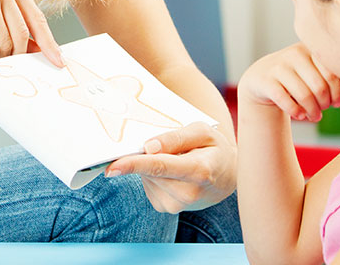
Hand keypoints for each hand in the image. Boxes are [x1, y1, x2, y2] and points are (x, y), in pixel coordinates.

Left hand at [105, 122, 236, 212]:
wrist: (227, 177)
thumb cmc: (215, 150)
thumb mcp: (202, 132)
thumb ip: (176, 137)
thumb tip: (148, 147)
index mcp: (199, 171)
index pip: (160, 167)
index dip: (134, 165)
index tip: (112, 167)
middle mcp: (187, 193)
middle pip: (149, 170)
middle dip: (146, 154)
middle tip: (167, 146)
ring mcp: (175, 205)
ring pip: (146, 176)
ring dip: (152, 164)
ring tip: (177, 160)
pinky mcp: (164, 207)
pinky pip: (147, 184)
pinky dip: (153, 175)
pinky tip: (171, 173)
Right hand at [238, 43, 339, 121]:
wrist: (261, 78)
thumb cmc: (296, 77)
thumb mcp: (312, 69)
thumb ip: (332, 72)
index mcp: (311, 49)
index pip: (333, 74)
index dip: (337, 93)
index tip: (336, 103)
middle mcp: (294, 54)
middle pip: (320, 87)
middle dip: (324, 104)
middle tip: (323, 111)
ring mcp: (278, 67)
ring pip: (304, 95)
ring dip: (312, 111)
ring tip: (315, 117)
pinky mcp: (265, 81)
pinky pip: (285, 100)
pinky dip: (295, 111)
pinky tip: (299, 115)